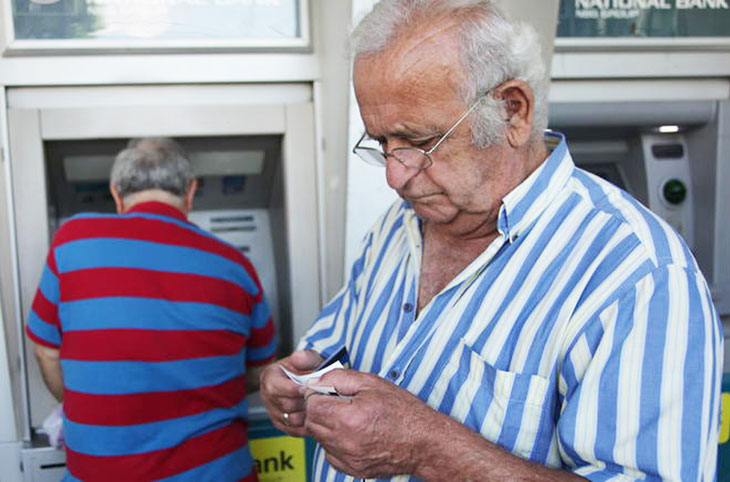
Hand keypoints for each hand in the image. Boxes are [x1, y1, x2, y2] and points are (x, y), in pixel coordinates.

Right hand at [259, 350, 323, 436]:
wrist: (306, 380)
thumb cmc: (306, 369)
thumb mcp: (308, 358)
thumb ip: (304, 357)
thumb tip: (298, 358)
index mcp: (270, 377)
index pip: (275, 388)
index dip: (293, 389)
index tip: (307, 388)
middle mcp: (267, 396)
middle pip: (285, 405)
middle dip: (303, 401)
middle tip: (317, 397)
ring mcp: (273, 412)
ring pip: (291, 420)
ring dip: (307, 414)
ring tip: (317, 405)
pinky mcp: (281, 424)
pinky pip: (294, 430)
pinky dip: (306, 426)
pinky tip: (315, 416)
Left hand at [304, 369, 436, 478]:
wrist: (424, 443)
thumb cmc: (403, 412)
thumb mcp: (372, 383)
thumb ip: (339, 378)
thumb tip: (316, 380)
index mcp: (349, 418)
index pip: (312, 405)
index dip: (316, 394)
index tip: (327, 391)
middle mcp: (345, 442)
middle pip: (312, 422)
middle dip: (320, 409)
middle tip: (338, 402)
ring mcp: (348, 459)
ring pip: (319, 439)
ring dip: (326, 426)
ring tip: (349, 417)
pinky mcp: (352, 470)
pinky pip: (330, 454)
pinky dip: (335, 443)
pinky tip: (353, 433)